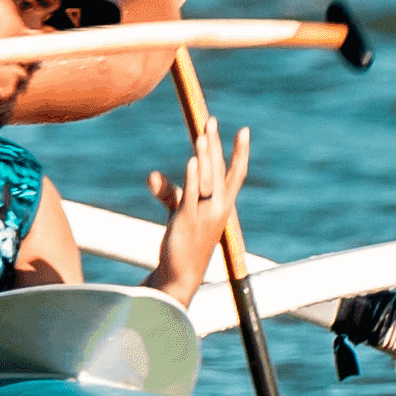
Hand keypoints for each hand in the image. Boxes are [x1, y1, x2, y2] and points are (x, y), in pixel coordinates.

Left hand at [145, 116, 248, 305]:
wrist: (180, 274)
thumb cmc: (183, 243)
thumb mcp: (179, 212)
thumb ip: (169, 191)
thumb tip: (152, 175)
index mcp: (222, 205)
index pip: (236, 173)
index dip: (240, 152)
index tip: (244, 131)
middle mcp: (218, 207)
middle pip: (219, 169)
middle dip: (216, 144)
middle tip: (211, 121)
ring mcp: (205, 214)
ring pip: (207, 179)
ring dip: (205, 155)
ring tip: (203, 133)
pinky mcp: (188, 220)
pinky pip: (192, 195)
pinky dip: (193, 177)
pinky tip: (193, 160)